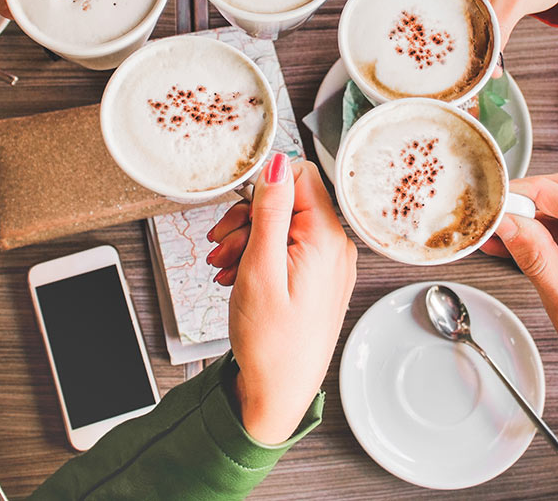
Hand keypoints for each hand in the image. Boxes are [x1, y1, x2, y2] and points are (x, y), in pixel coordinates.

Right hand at [206, 155, 356, 443]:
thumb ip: (270, 212)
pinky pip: (287, 251)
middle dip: (248, 218)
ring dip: (248, 239)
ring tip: (225, 267)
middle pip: (289, 201)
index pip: (300, 175)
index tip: (237, 211)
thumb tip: (278, 163)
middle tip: (222, 246)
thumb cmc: (271, 343)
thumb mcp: (261, 268)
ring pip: (283, 226)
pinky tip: (237, 276)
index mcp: (326, 239)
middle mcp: (335, 248)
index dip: (263, 186)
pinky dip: (258, 258)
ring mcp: (328, 265)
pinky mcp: (318, 280)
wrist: (278, 393)